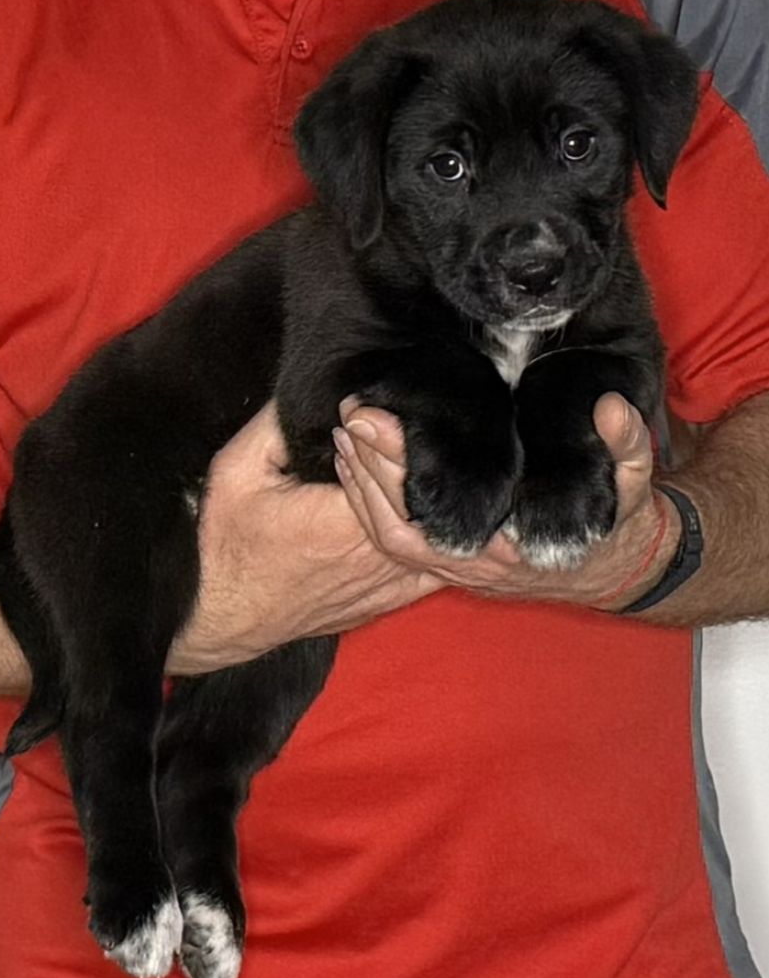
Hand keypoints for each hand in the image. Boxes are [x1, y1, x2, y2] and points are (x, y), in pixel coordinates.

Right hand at [166, 402, 443, 673]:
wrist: (220, 615)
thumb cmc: (226, 544)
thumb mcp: (237, 469)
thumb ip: (280, 423)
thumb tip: (319, 386)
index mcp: (346, 523)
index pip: (401, 466)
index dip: (388, 433)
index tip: (359, 416)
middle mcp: (379, 557)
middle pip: (427, 496)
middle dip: (408, 457)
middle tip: (379, 432)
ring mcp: (392, 582)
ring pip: (438, 531)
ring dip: (427, 495)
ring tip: (400, 464)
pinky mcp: (393, 597)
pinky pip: (436, 564)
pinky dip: (437, 536)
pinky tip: (425, 509)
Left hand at [333, 392, 681, 609]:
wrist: (610, 566)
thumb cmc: (616, 518)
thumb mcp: (633, 479)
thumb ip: (626, 444)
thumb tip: (609, 409)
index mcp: (513, 543)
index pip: (442, 502)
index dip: (402, 461)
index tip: (376, 417)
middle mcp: (477, 561)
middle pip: (403, 517)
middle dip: (371, 465)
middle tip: (351, 413)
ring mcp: (457, 567)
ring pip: (390, 535)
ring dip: (361, 486)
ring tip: (344, 433)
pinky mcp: (447, 564)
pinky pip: (394, 542)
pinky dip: (367, 506)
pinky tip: (355, 467)